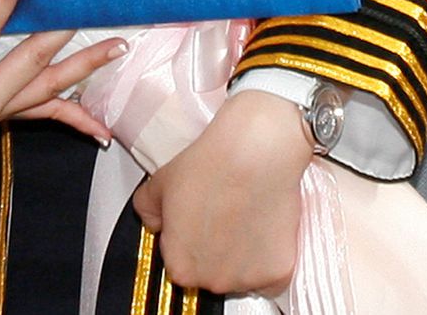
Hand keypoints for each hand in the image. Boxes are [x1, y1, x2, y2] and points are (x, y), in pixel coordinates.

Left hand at [133, 90, 311, 295]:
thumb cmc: (214, 161)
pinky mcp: (278, 271)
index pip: (180, 260)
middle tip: (224, 211)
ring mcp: (247, 278)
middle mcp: (212, 280)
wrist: (257, 146)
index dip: (189, 236)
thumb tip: (154, 220)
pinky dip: (271, 254)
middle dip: (216, 247)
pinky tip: (265, 223)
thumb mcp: (161, 180)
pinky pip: (273, 274)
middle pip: (212, 270)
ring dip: (244, 253)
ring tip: (247, 212)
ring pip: (242, 273)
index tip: (200, 217)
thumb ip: (148, 209)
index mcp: (180, 265)